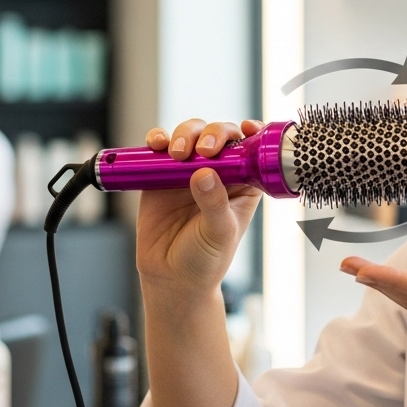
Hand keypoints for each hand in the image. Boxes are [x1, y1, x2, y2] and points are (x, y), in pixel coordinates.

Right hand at [136, 119, 263, 296]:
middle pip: (217, 135)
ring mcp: (188, 171)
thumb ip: (214, 204)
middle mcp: (217, 172)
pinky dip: (156, 140)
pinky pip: (158, 150)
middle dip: (212, 133)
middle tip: (204, 149)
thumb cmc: (206, 259)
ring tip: (178, 152)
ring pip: (189, 135)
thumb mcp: (219, 233)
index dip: (251, 133)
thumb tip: (204, 173)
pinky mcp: (160, 176)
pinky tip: (155, 144)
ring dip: (184, 134)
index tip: (246, 128)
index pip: (251, 149)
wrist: (171, 278)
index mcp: (244, 183)